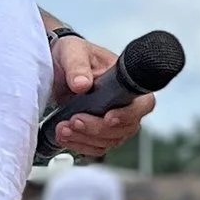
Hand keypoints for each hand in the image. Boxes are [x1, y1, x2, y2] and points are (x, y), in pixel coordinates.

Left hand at [45, 33, 154, 161]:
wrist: (57, 65)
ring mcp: (112, 119)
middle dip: (97, 129)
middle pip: (126, 128)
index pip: (143, 104)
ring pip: (110, 140)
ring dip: (85, 139)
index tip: (108, 117)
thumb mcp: (72, 52)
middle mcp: (124, 103)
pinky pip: (96, 146)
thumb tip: (81, 84)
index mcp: (126, 82)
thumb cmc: (72, 53)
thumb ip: (77, 66)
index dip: (128, 115)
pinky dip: (79, 145)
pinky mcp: (97, 130)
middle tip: (74, 120)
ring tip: (62, 129)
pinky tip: (64, 136)